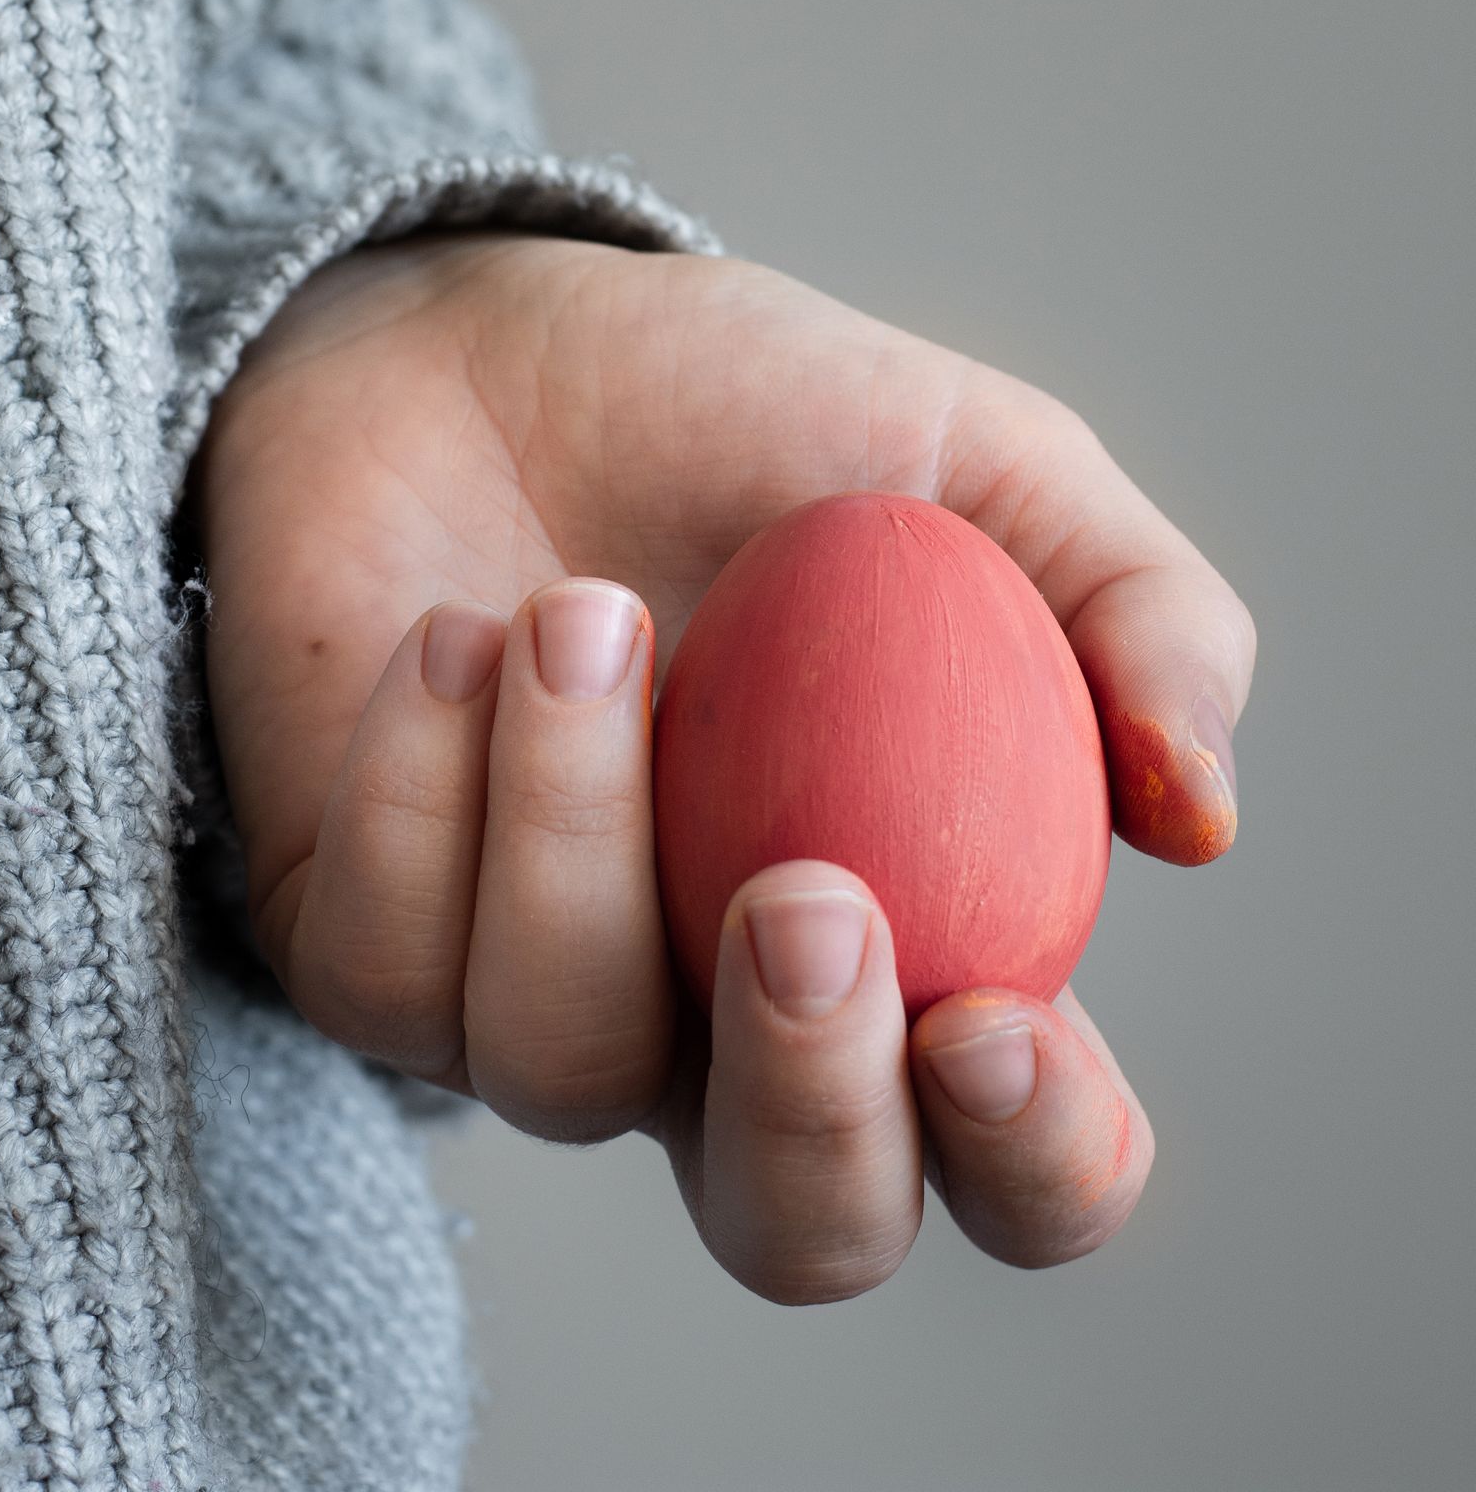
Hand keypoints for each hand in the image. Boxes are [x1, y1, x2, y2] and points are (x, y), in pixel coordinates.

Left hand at [198, 235, 1255, 1298]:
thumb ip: (1135, 609)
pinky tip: (449, 632)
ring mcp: (529, 994)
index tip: (993, 1017)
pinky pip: (385, 966)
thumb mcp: (981, 460)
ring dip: (575, 827)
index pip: (1013, 1163)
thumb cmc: (742, 411)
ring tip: (580, 611)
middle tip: (800, 896)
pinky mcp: (360, 943)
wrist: (482, 329)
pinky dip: (419, 784)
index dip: (1035, 1159)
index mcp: (911, 935)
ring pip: (557, 1065)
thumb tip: (1197, 819)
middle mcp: (722, 1013)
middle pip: (792, 1226)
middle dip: (809, 1105)